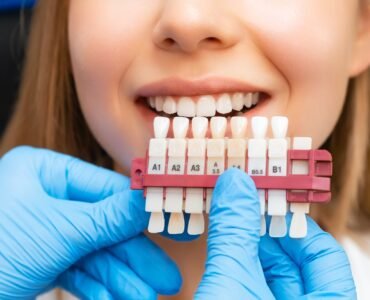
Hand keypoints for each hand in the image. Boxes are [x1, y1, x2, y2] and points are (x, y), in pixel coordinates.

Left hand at [0, 147, 180, 298]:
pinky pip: (78, 268)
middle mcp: (46, 195)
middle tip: (165, 277)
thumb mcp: (60, 231)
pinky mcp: (41, 257)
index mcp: (45, 171)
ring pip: (94, 251)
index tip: (171, 225)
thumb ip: (110, 217)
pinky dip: (98, 285)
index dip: (139, 210)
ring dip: (120, 277)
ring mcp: (45, 227)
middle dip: (134, 255)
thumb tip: (151, 201)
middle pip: (104, 224)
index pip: (107, 187)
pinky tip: (117, 297)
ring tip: (144, 297)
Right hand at [195, 168, 355, 298]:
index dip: (293, 221)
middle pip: (296, 263)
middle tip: (241, 208)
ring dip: (249, 250)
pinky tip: (224, 253)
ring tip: (228, 225)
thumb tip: (235, 183)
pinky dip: (242, 270)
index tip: (268, 201)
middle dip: (265, 233)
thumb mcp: (230, 282)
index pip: (324, 253)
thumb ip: (233, 231)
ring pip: (274, 278)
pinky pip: (257, 289)